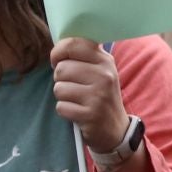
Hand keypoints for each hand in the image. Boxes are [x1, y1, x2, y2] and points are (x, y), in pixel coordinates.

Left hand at [51, 38, 126, 153]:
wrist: (114, 128)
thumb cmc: (99, 95)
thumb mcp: (98, 71)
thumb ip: (82, 55)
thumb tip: (57, 44)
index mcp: (105, 60)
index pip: (73, 43)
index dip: (58, 52)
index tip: (58, 61)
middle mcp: (105, 75)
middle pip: (61, 68)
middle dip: (61, 79)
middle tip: (74, 87)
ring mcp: (99, 95)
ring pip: (59, 88)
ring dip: (63, 97)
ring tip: (77, 100)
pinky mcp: (91, 114)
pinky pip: (61, 107)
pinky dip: (65, 111)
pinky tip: (78, 112)